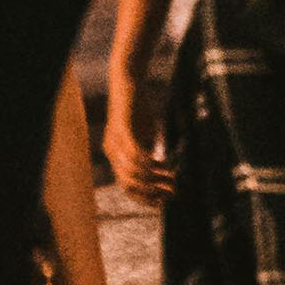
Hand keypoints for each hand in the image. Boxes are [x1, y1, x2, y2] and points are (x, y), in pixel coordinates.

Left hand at [101, 72, 170, 206]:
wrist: (128, 81)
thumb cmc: (138, 109)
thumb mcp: (144, 136)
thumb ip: (149, 153)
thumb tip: (162, 172)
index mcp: (115, 156)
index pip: (126, 187)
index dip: (144, 198)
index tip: (163, 203)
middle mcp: (111, 151)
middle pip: (128, 184)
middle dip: (151, 192)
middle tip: (173, 193)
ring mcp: (115, 140)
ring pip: (132, 172)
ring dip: (154, 179)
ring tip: (173, 179)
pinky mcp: (122, 128)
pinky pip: (135, 154)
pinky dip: (150, 163)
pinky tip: (164, 162)